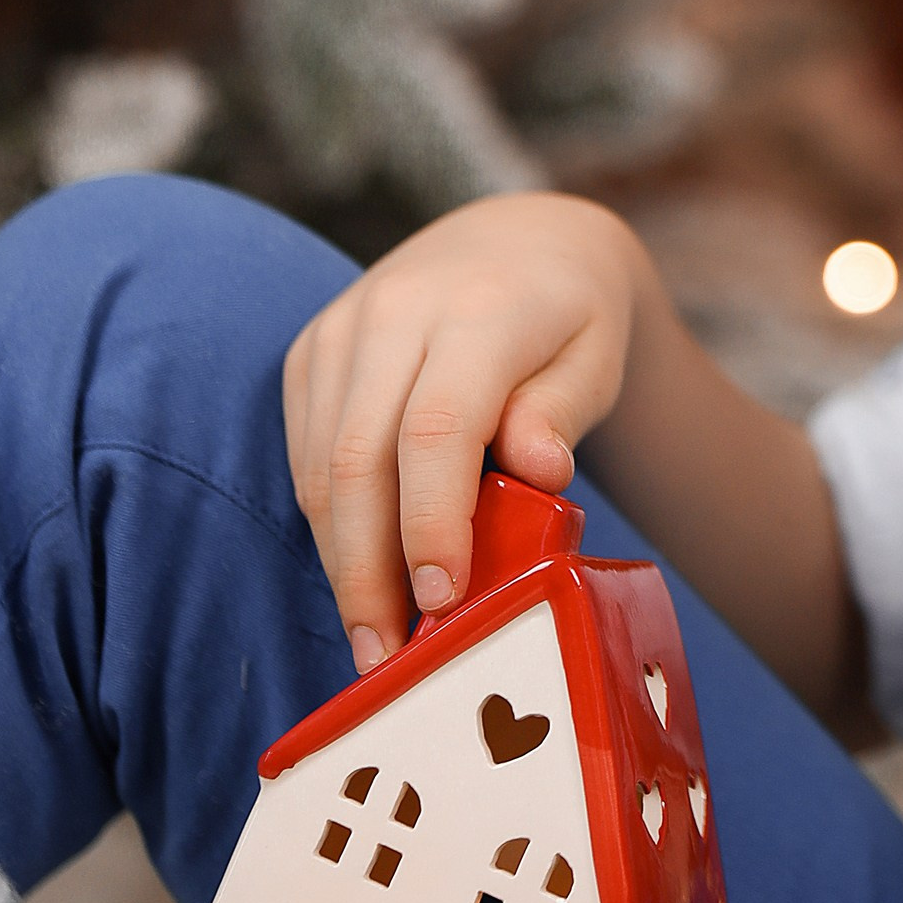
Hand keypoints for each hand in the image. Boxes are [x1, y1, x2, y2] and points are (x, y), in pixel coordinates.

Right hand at [282, 192, 652, 669]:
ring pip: (320, 466)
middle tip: (387, 659)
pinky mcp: (310, 351)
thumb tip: (536, 471)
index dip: (430, 522)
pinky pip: (305, 452)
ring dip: (341, 561)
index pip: (437, 427)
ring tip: (374, 638)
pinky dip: (328, 523)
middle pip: (358, 459)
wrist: (518, 244)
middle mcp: (396, 310)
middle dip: (367, 570)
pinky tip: (360, 573)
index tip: (441, 601)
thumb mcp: (597, 357)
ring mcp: (342, 328)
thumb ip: (563, 412)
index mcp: (478, 309)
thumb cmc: (570, 318)